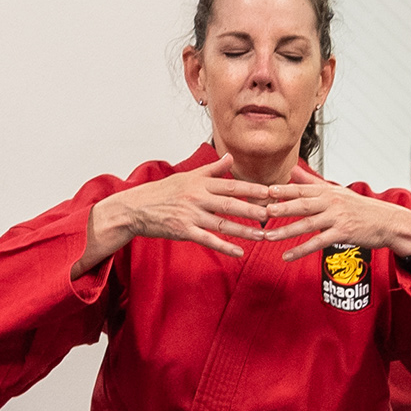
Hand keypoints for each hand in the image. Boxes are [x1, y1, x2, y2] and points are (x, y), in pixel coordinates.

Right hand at [82, 165, 277, 270]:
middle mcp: (197, 197)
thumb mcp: (187, 176)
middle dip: (253, 208)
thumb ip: (212, 170)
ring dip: (244, 230)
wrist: (136, 208)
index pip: (231, 185)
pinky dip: (224, 247)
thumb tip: (230, 157)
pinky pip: (208, 240)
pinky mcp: (184, 231)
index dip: (253, 189)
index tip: (272, 191)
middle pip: (230, 203)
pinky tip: (239, 252)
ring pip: (222, 224)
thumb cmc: (163, 192)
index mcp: (200, 183)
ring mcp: (191, 215)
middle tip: (274, 213)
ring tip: (263, 236)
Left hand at [265, 175, 410, 263]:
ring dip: (285, 231)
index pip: (301, 189)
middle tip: (262, 211)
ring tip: (268, 236)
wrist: (387, 222)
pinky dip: (301, 250)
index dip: (283, 190)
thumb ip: (312, 183)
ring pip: (307, 224)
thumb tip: (293, 169)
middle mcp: (332, 202)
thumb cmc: (361, 208)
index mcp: (328, 191)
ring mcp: (337, 217)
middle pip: (302, 205)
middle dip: (281, 208)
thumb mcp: (337, 191)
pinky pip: (318, 242)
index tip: (265, 191)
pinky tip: (287, 256)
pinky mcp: (343, 233)